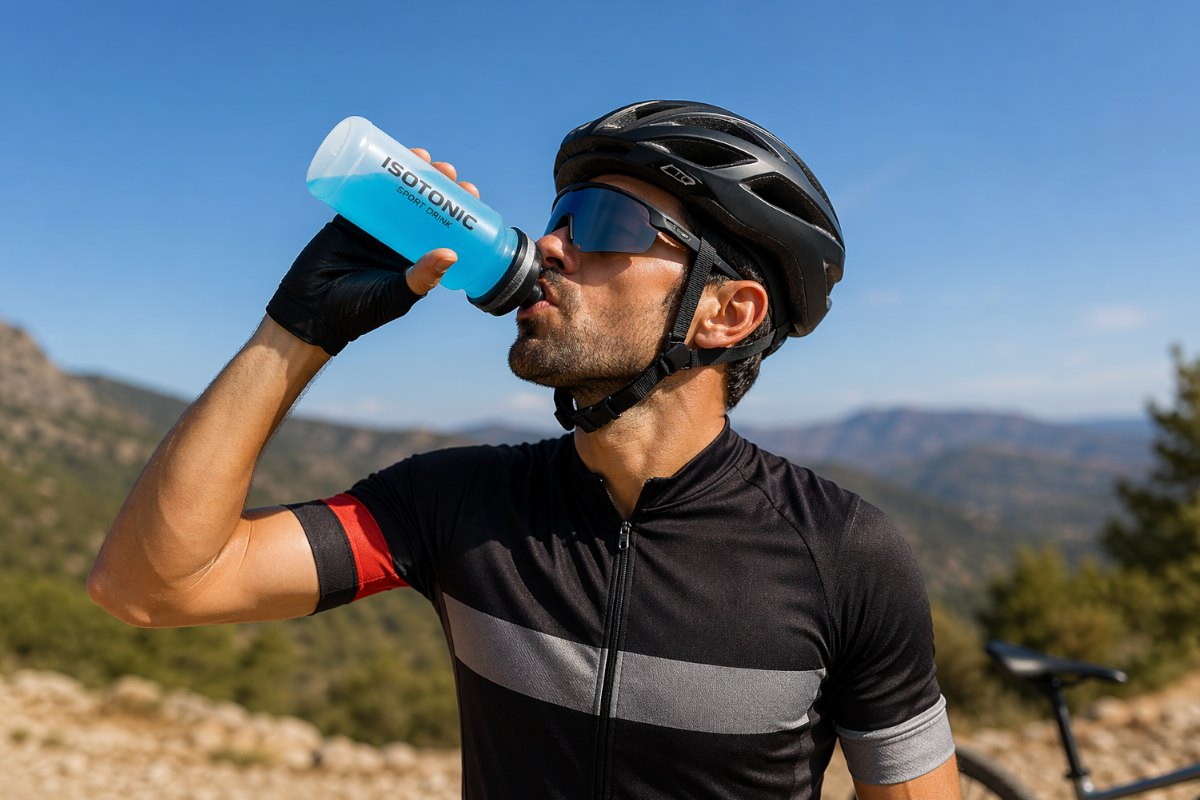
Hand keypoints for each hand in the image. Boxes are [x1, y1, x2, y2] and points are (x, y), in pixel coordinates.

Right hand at [265, 150, 480, 355]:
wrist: (312, 311)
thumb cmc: (359, 311)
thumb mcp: (396, 295)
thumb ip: (421, 278)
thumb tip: (452, 253)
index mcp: (417, 257)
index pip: (444, 227)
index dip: (458, 208)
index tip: (469, 190)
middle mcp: (399, 239)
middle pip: (424, 204)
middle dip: (437, 184)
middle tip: (446, 170)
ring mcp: (375, 227)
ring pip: (397, 193)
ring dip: (410, 173)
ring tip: (423, 156)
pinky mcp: (349, 219)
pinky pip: (364, 191)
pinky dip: (373, 173)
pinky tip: (385, 154)